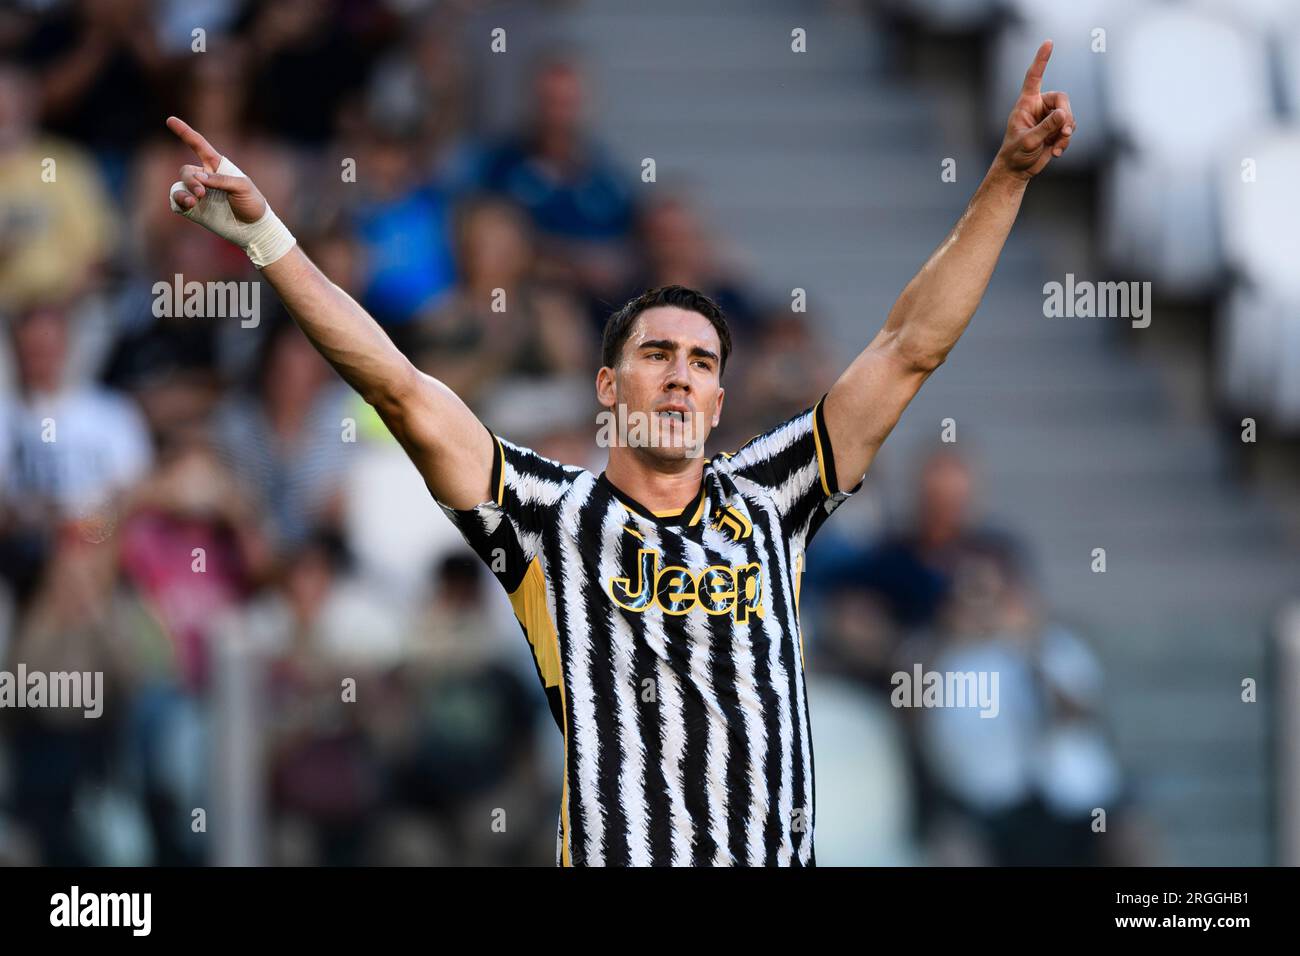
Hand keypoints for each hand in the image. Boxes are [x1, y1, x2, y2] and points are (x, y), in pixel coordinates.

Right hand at [166, 116, 266, 222]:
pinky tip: (188, 204)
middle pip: (186, 171)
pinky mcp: (194, 209)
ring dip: (184, 190)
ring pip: (181, 185)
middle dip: (191, 180)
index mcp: (217, 166)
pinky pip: (178, 200)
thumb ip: (222, 180)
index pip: (198, 145)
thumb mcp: (243, 187)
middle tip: (201, 193)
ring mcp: (199, 194)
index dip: (184, 132)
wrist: (253, 228)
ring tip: (194, 201)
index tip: (170, 120)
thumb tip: (200, 178)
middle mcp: (205, 178)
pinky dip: (179, 200)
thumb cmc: (252, 203)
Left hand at [994, 40, 1075, 180]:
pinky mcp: (1056, 129)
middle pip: (1062, 99)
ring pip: (1068, 116)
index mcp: (1026, 103)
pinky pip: (1069, 129)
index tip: (1048, 42)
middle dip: (1066, 116)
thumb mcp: (1029, 141)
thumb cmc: (1015, 154)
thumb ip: (1045, 128)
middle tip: (1064, 131)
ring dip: (1066, 133)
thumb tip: (1063, 115)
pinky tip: (1056, 152)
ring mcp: (1048, 118)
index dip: (1041, 60)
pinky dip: (1066, 141)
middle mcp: (1039, 107)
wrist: (1017, 170)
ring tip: (1056, 147)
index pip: (1034, 77)